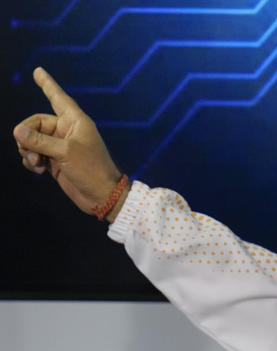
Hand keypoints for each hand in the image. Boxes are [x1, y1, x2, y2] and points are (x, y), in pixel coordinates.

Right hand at [13, 67, 127, 221]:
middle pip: (34, 123)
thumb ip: (39, 141)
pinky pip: (33, 153)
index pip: (58, 98)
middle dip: (27, 136)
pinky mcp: (55, 160)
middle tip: (31, 153)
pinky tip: (38, 170)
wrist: (101, 196)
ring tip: (37, 164)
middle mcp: (67, 130)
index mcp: (75, 121)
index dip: (47, 84)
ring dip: (28, 151)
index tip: (38, 70)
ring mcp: (60, 146)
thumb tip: (17, 131)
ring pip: (31, 140)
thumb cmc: (91, 170)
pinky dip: (31, 160)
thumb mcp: (65, 153)